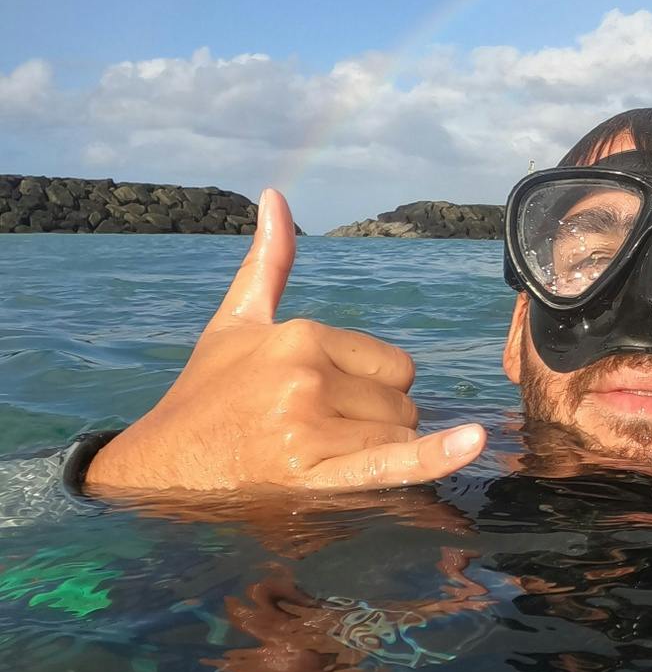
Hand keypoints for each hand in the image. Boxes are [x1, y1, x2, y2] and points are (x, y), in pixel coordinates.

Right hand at [84, 191, 487, 495]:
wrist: (160, 464)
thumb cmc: (206, 390)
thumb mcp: (236, 321)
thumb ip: (268, 263)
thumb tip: (276, 195)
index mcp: (300, 336)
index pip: (396, 367)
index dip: (373, 388)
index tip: (326, 398)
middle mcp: (308, 377)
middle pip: (403, 404)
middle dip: (377, 421)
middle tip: (321, 431)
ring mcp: (310, 428)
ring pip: (399, 437)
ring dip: (377, 452)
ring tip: (320, 454)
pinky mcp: (313, 477)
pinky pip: (391, 463)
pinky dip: (435, 457)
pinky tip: (471, 442)